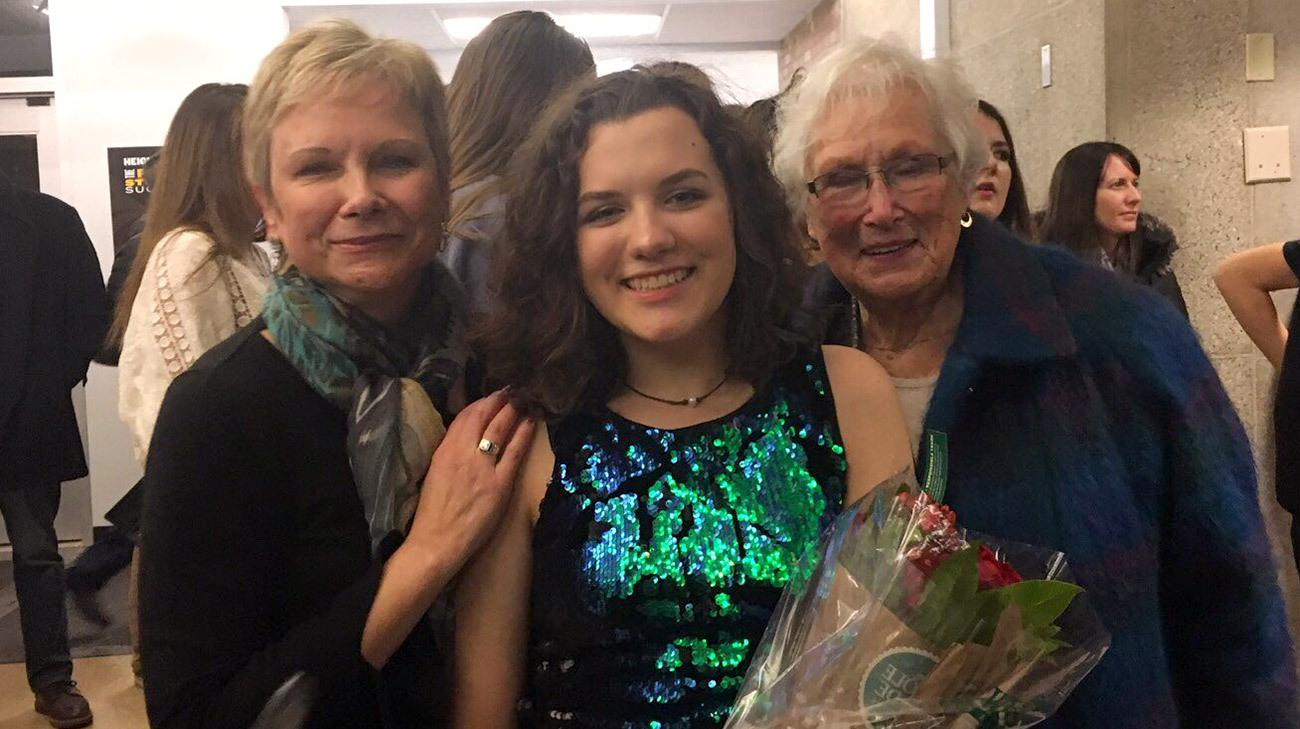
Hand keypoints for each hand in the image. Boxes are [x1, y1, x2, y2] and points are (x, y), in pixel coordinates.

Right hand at [404, 391, 534, 573]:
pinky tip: (532, 422)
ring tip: (525, 400)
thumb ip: (450, 452)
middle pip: (484, 416)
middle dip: (501, 399)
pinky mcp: (500, 484)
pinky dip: (525, 433)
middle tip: (514, 390)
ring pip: (501, 428)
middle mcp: (463, 453)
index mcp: (445, 450)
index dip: (482, 402)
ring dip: (514, 410)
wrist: (436, 542)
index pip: (465, 416)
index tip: (494, 396)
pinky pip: (516, 452)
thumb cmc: (433, 513)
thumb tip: (466, 437)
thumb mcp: (435, 473)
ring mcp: (483, 467)